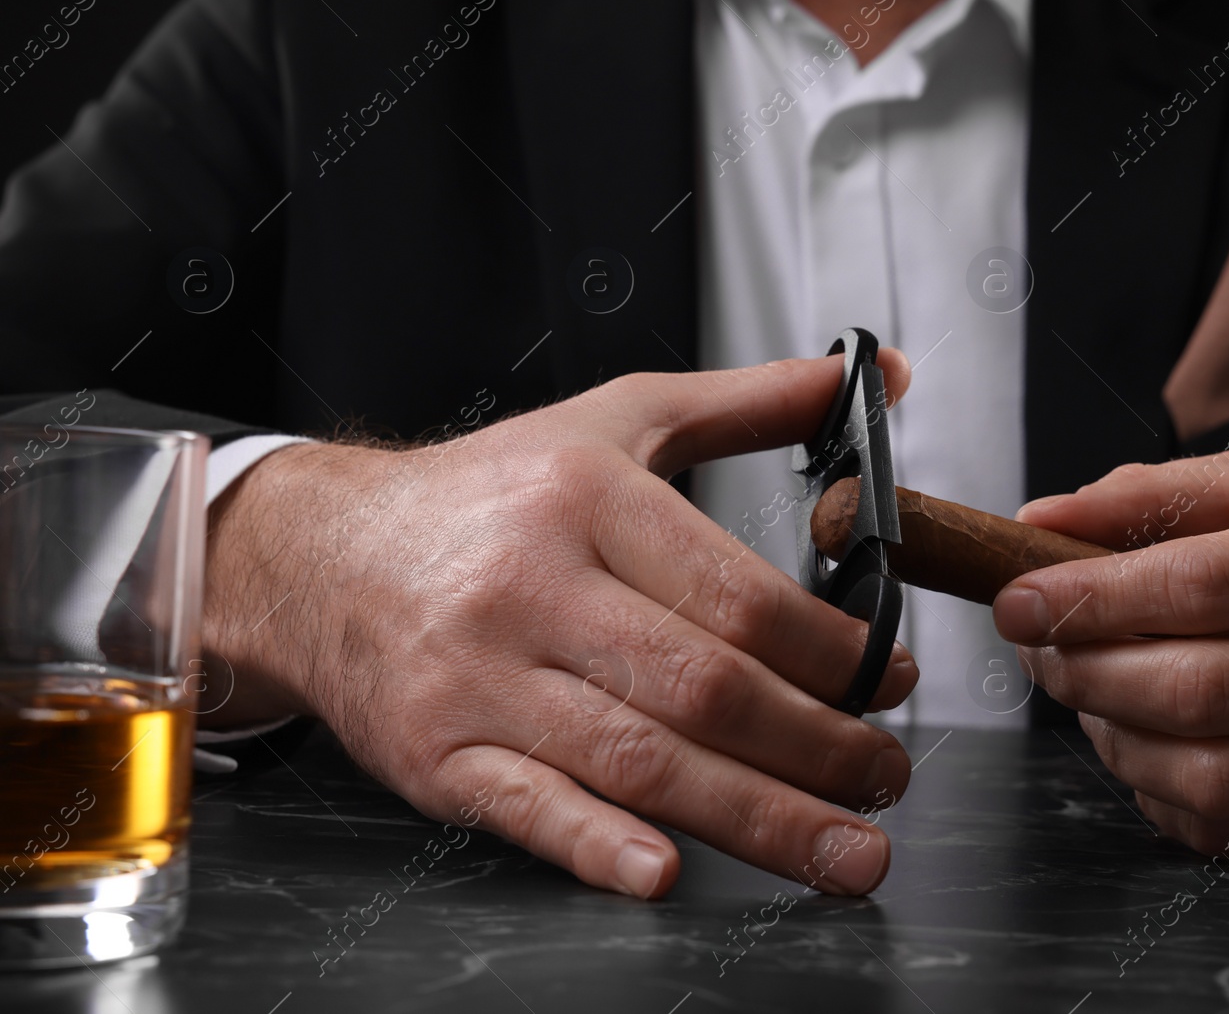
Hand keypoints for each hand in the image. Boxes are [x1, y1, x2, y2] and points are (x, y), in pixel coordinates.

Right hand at [201, 353, 917, 896]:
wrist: (321, 554)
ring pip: (636, 759)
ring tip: (843, 850)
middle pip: (701, 685)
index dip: (830, 649)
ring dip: (756, 817)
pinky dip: (595, 846)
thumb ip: (751, 403)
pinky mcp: (436, 753)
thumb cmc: (485, 495)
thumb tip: (878, 376)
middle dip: (815, 746)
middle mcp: (530, 586)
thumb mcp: (616, 420)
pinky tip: (664, 873)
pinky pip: (524, 807)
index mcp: (585, 499)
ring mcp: (478, 678)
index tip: (886, 678)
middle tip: (885, 778)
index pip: (735, 592)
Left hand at [993, 448, 1228, 860]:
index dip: (1091, 600)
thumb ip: (1156, 497)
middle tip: (1042, 650)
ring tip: (1093, 693)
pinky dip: (1160, 791)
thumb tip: (1037, 525)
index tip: (1016, 600)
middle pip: (1198, 692)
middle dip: (1085, 672)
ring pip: (1208, 777)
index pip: (1203, 587)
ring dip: (1113, 738)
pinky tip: (1151, 741)